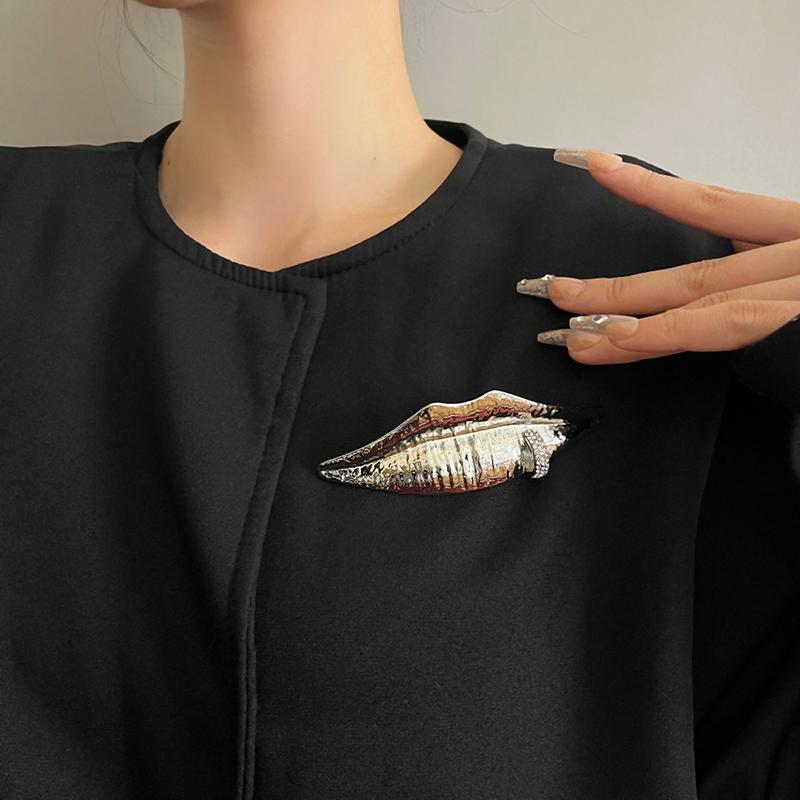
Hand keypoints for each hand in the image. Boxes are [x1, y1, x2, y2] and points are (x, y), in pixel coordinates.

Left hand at [518, 149, 799, 363]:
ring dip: (622, 310)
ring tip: (566, 327)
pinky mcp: (790, 315)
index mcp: (794, 235)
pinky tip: (617, 336)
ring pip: (688, 293)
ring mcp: (790, 282)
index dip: (652, 190)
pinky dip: (665, 328)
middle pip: (685, 269)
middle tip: (552, 292)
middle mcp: (787, 254)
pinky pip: (720, 323)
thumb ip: (772, 286)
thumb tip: (724, 305)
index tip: (599, 167)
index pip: (712, 205)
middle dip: (613, 287)